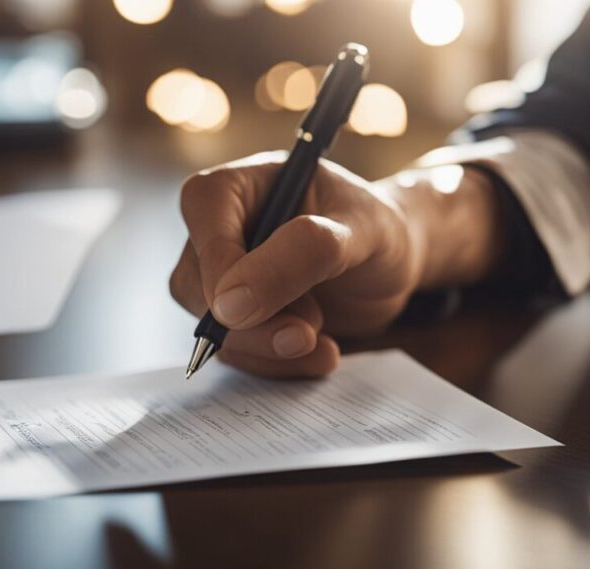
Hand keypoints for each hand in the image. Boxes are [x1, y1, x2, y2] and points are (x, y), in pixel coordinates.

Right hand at [169, 152, 498, 377]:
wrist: (394, 264)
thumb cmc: (379, 230)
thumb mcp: (360, 232)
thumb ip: (304, 253)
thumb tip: (231, 302)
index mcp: (244, 183)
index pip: (203, 207)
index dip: (215, 260)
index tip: (244, 308)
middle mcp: (224, 227)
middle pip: (194, 279)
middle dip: (247, 321)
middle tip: (305, 333)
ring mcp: (225, 275)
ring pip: (211, 325)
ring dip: (266, 348)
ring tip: (323, 343)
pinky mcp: (239, 316)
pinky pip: (237, 351)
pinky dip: (276, 363)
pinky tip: (320, 353)